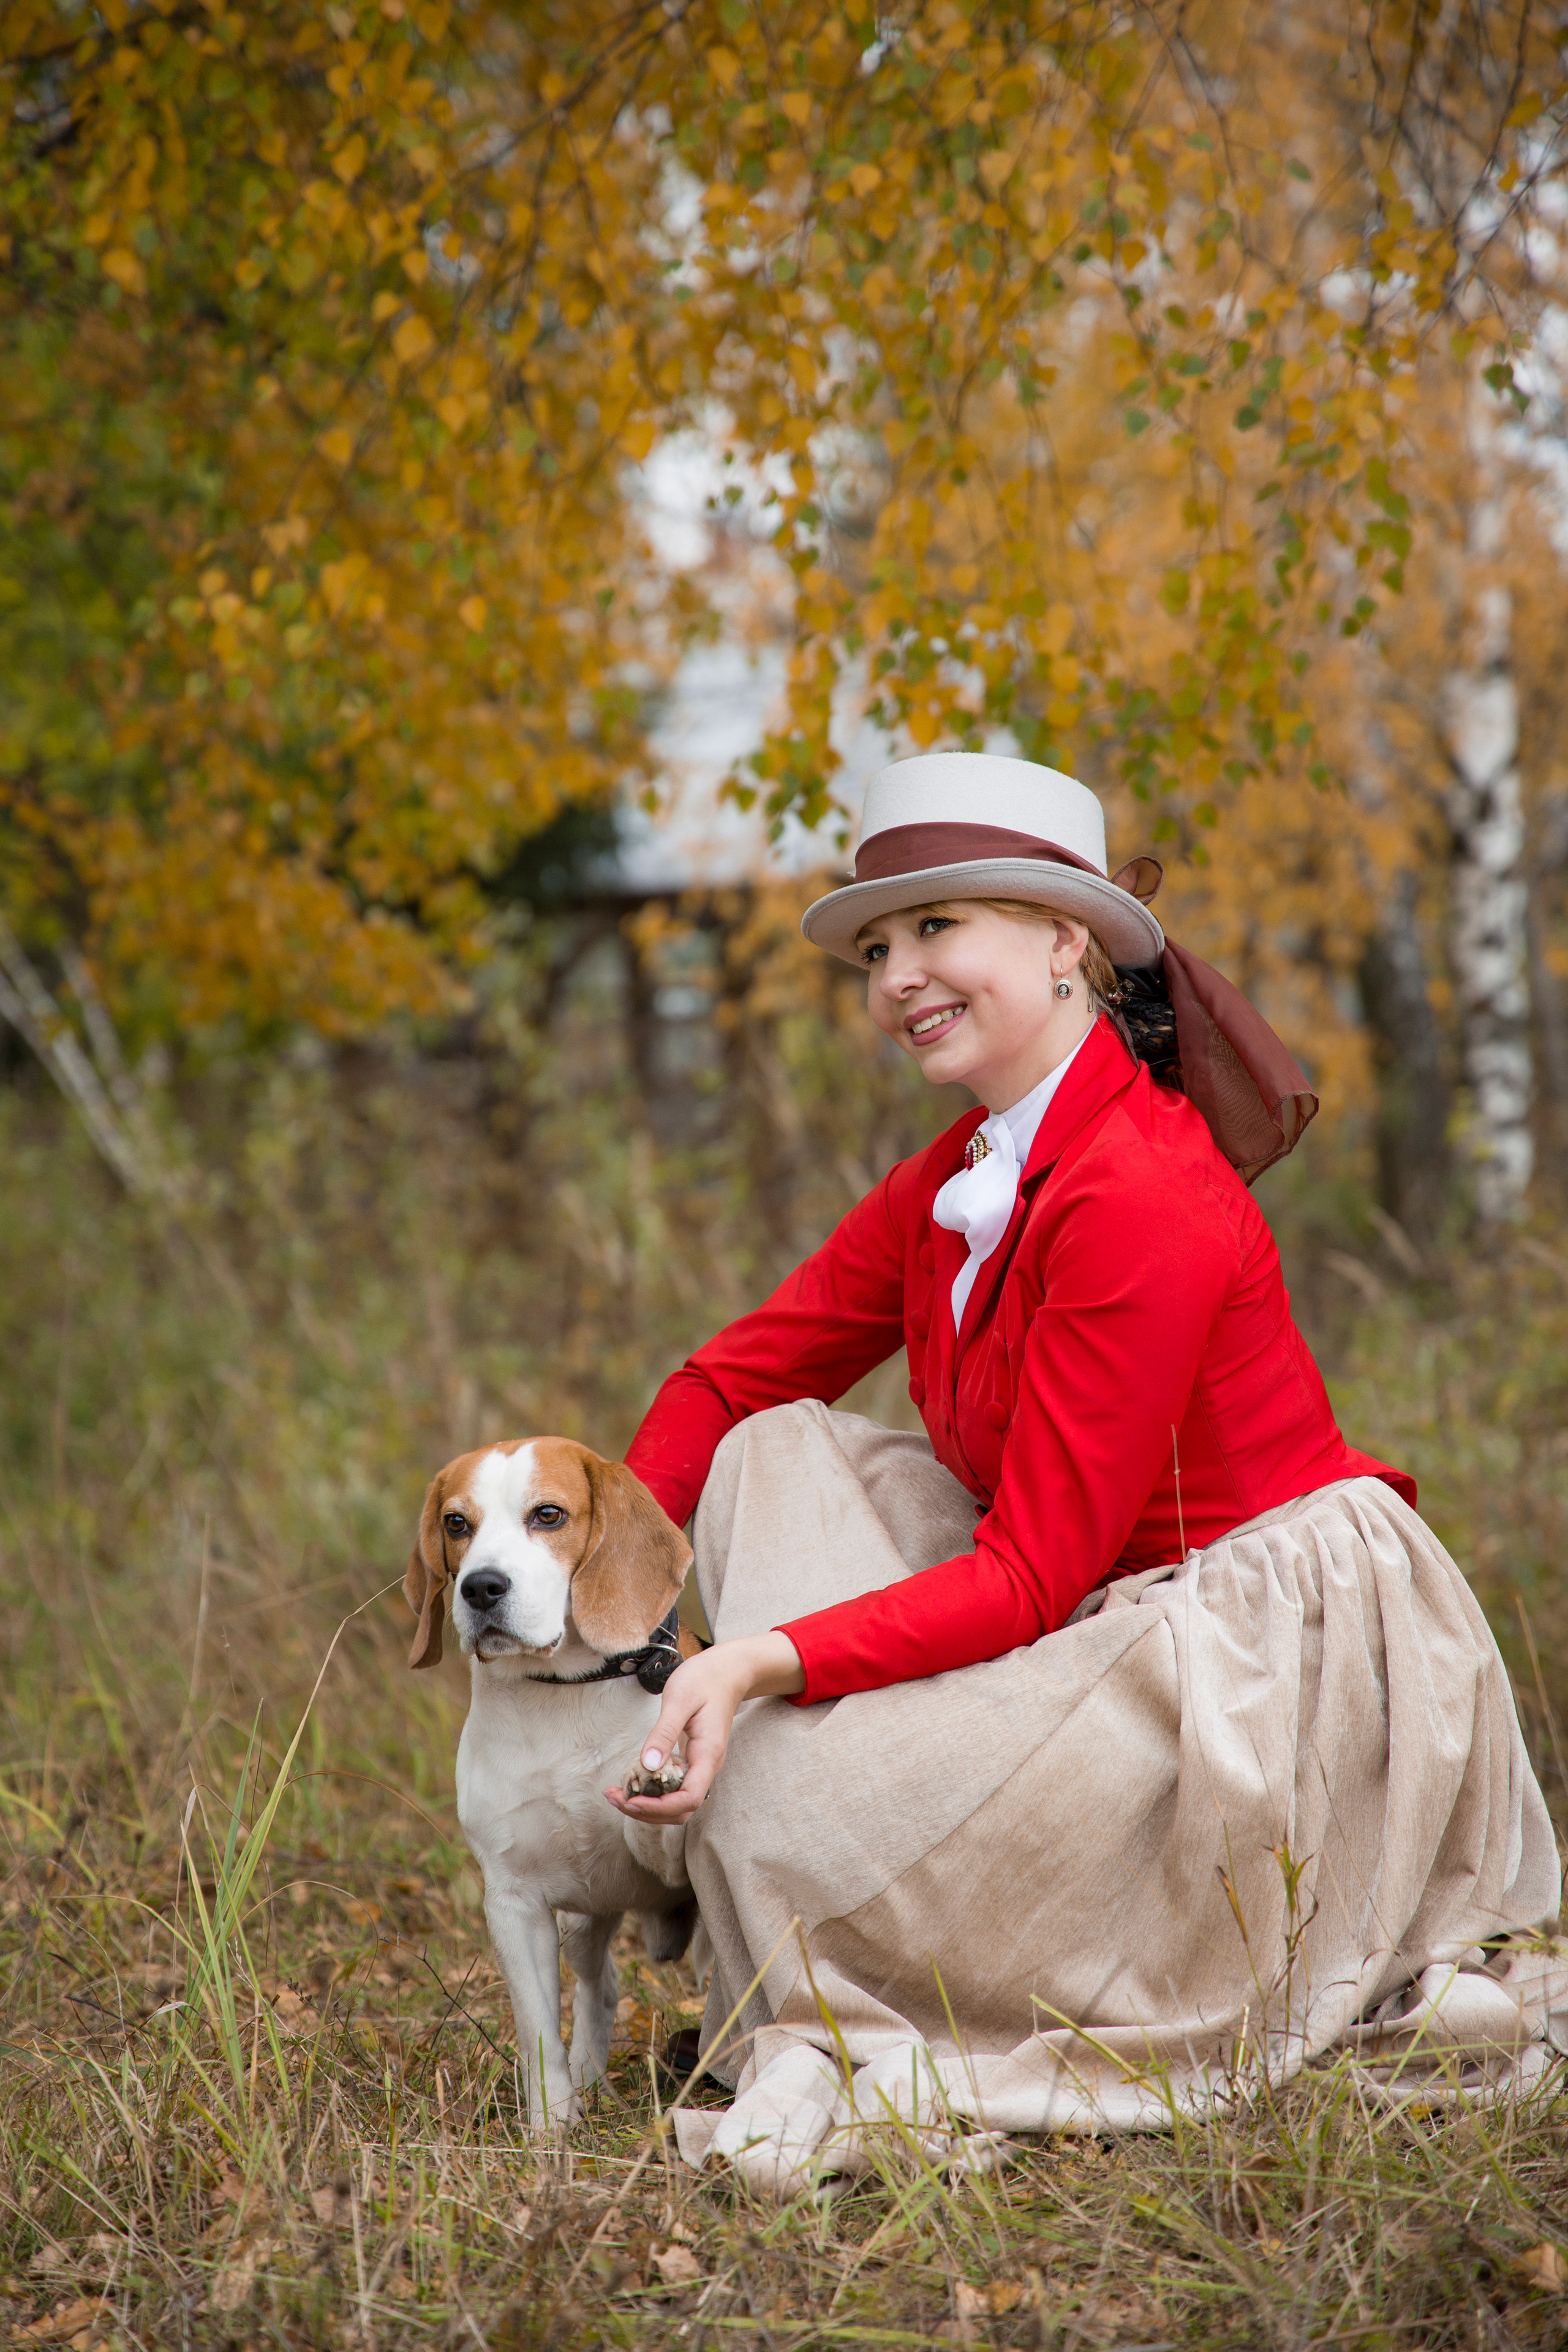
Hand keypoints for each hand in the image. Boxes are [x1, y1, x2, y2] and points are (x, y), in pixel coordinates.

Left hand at [603, 1631, 803, 1825]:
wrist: (726, 1672)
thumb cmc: (704, 1680)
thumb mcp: (680, 1699)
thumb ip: (664, 1732)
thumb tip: (648, 1764)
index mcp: (708, 1754)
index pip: (689, 1798)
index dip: (660, 1806)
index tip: (632, 1799)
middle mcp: (706, 1766)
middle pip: (681, 1809)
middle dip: (648, 1812)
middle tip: (615, 1798)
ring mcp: (700, 1765)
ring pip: (677, 1803)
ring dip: (648, 1806)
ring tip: (617, 1795)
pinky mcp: (691, 1761)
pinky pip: (673, 1788)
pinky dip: (652, 1792)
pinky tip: (632, 1782)